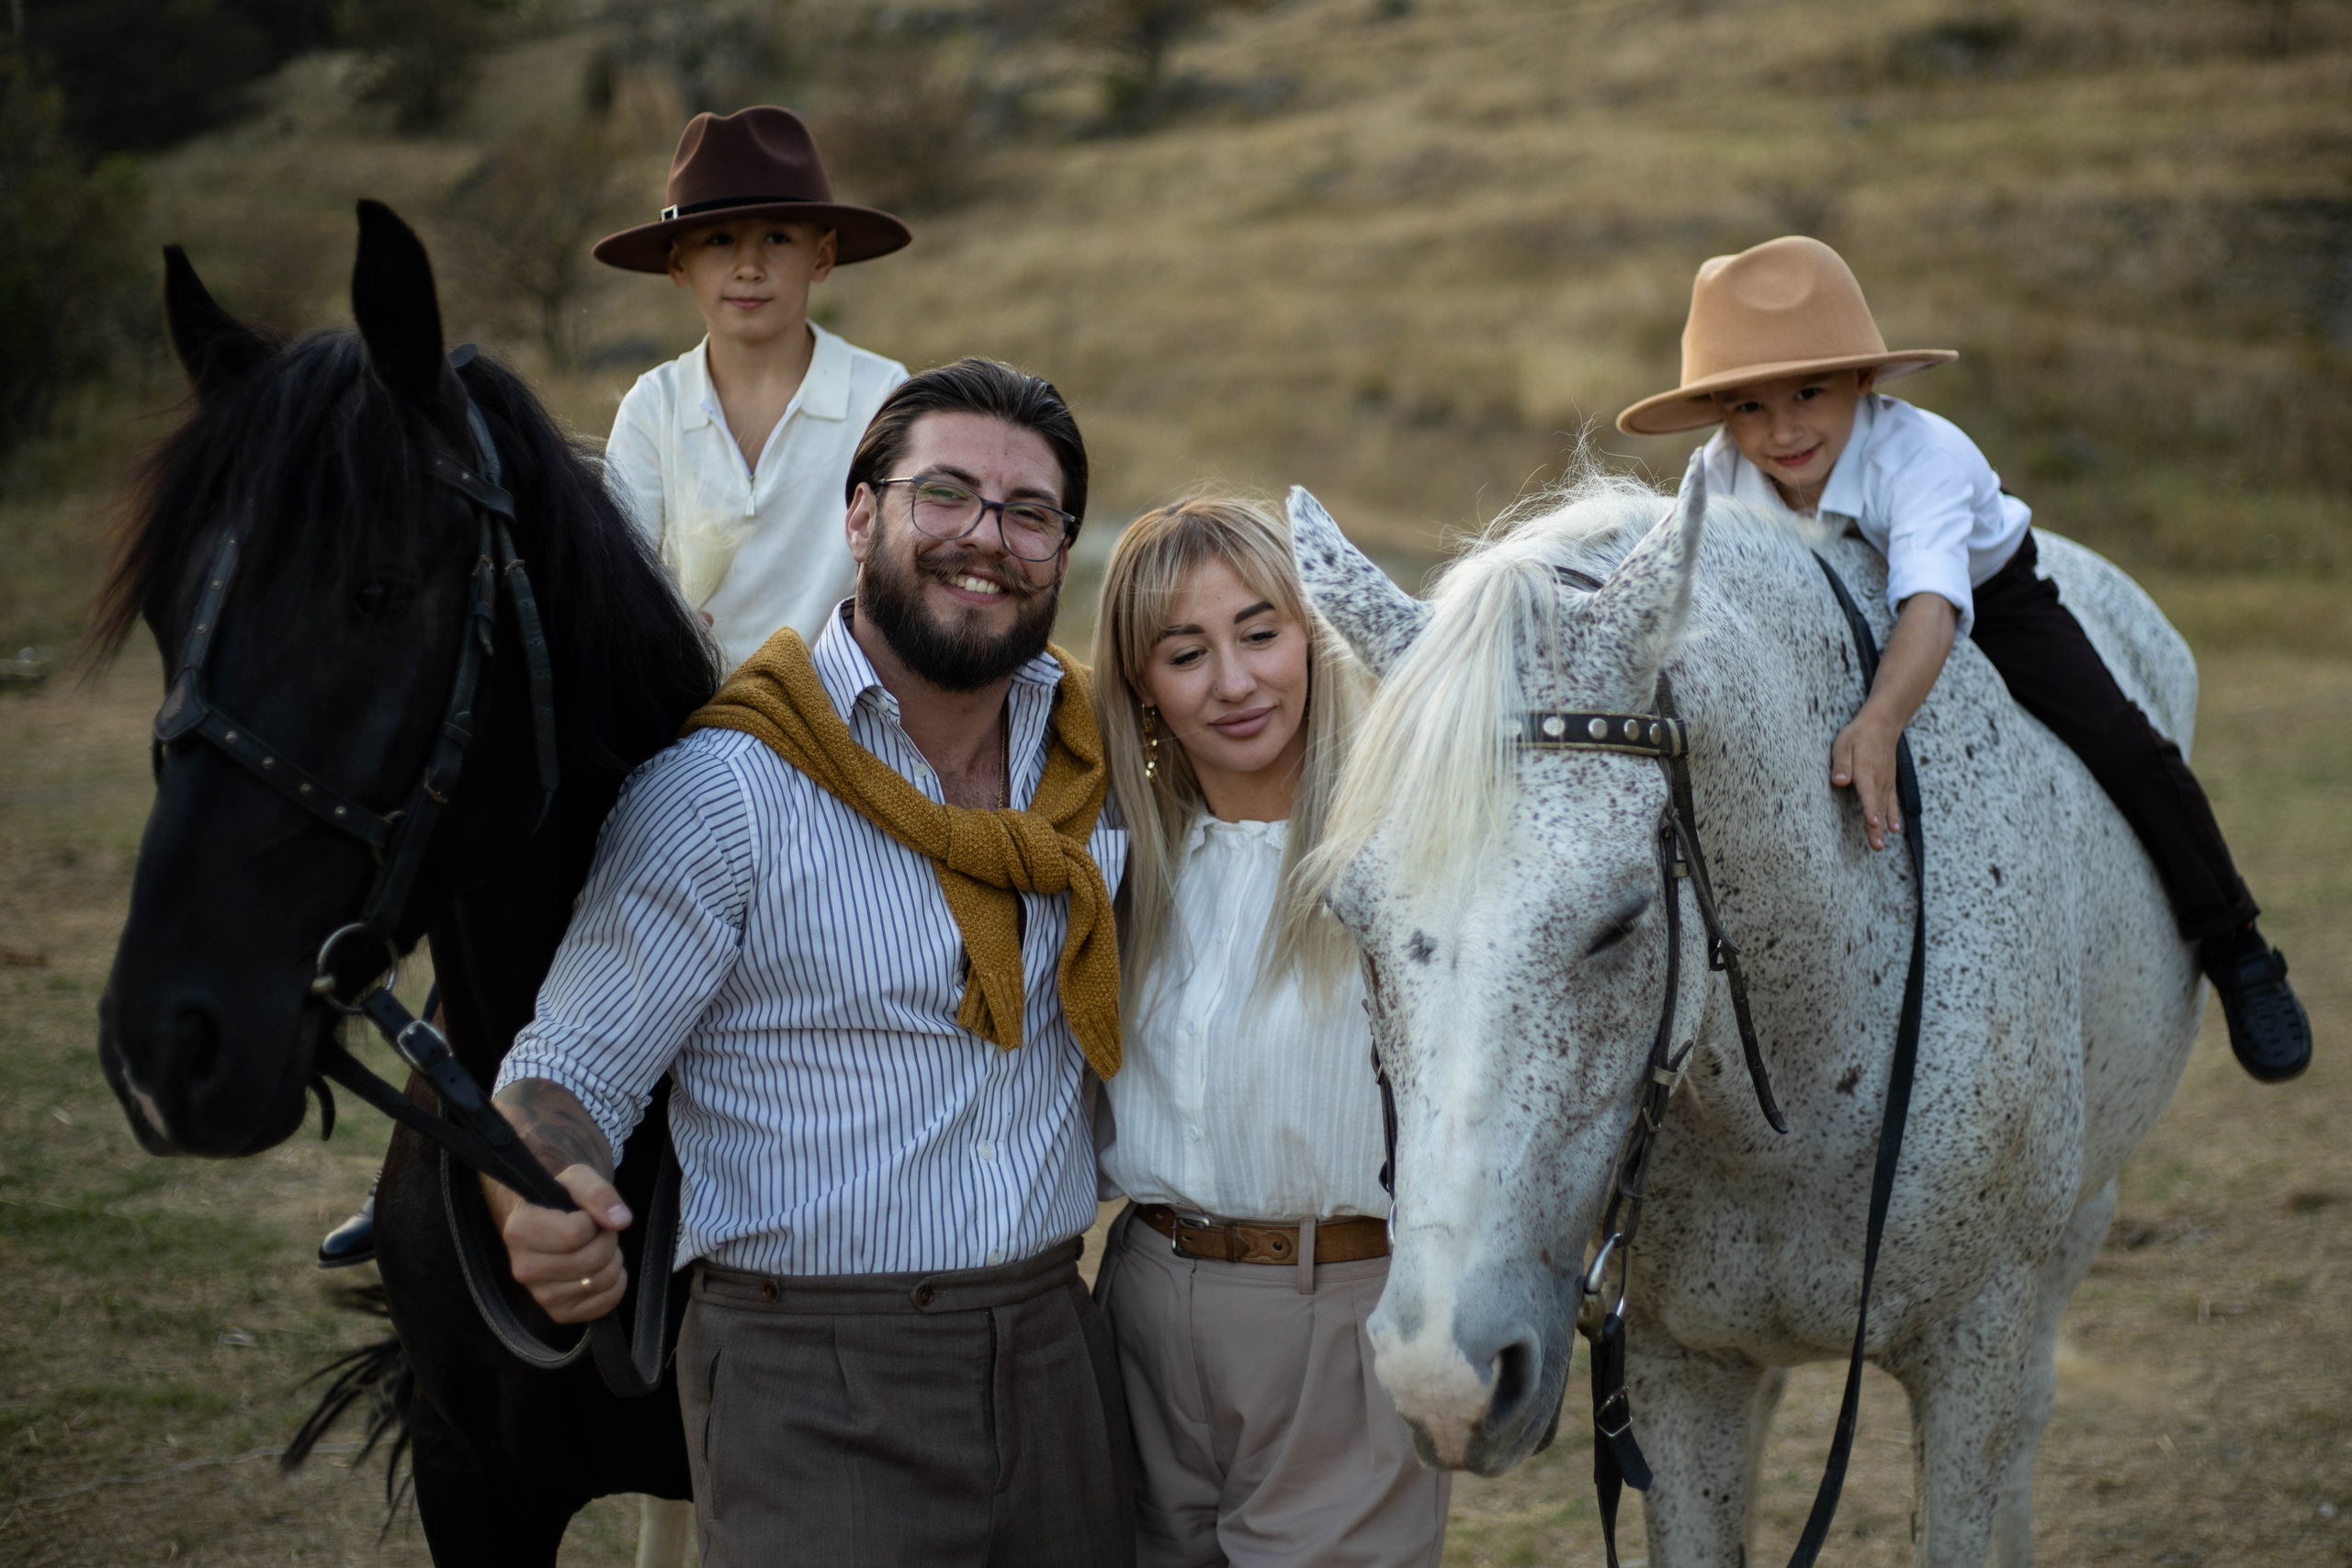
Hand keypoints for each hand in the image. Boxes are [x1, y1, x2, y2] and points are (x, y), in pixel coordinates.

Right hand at [493, 1165, 633, 1323]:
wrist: (550, 1223)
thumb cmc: (562, 1199)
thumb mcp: (579, 1179)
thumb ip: (599, 1193)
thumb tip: (620, 1220)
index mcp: (519, 1232)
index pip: (575, 1234)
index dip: (593, 1221)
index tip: (586, 1215)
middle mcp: (523, 1269)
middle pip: (591, 1260)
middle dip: (607, 1240)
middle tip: (600, 1231)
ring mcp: (540, 1296)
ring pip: (600, 1281)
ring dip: (612, 1260)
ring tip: (598, 1247)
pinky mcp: (559, 1313)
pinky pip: (604, 1305)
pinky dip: (615, 1285)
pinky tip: (601, 1269)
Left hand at [1831, 714, 1902, 851]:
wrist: (1883, 724)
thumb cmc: (1859, 735)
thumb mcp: (1843, 745)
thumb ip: (1842, 765)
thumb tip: (1839, 781)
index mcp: (1866, 771)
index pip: (1868, 793)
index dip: (1870, 808)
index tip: (1872, 822)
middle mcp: (1879, 779)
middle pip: (1877, 806)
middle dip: (1876, 828)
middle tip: (1876, 846)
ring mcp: (1886, 782)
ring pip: (1885, 808)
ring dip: (1883, 827)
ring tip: (1880, 845)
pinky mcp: (1889, 782)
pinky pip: (1892, 801)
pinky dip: (1893, 816)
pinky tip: (1895, 830)